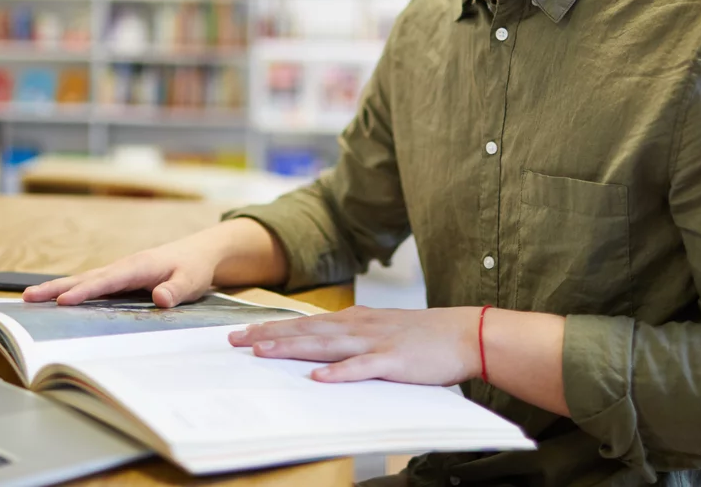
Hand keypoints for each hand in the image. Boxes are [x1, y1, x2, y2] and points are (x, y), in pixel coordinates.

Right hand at [22, 239, 216, 307]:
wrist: (198, 253)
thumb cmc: (193, 268)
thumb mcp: (192, 281)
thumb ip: (176, 290)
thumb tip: (160, 299)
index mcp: (138, 266)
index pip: (107, 281)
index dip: (85, 292)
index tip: (63, 302)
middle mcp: (123, 267)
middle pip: (85, 278)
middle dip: (56, 288)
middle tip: (28, 297)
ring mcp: (118, 272)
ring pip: (83, 280)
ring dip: (57, 288)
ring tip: (29, 298)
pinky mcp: (118, 279)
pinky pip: (91, 285)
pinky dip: (70, 291)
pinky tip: (54, 301)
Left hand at [227, 305, 481, 384]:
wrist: (465, 332)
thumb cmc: (424, 336)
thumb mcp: (382, 330)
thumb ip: (353, 337)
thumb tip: (323, 347)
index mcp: (355, 321)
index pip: (305, 324)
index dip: (273, 328)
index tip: (242, 333)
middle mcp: (358, 327)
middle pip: (306, 331)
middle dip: (269, 336)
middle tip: (234, 341)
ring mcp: (375, 343)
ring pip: (325, 345)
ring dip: (292, 348)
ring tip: (261, 352)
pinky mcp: (394, 361)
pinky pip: (363, 368)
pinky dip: (340, 373)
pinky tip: (319, 379)